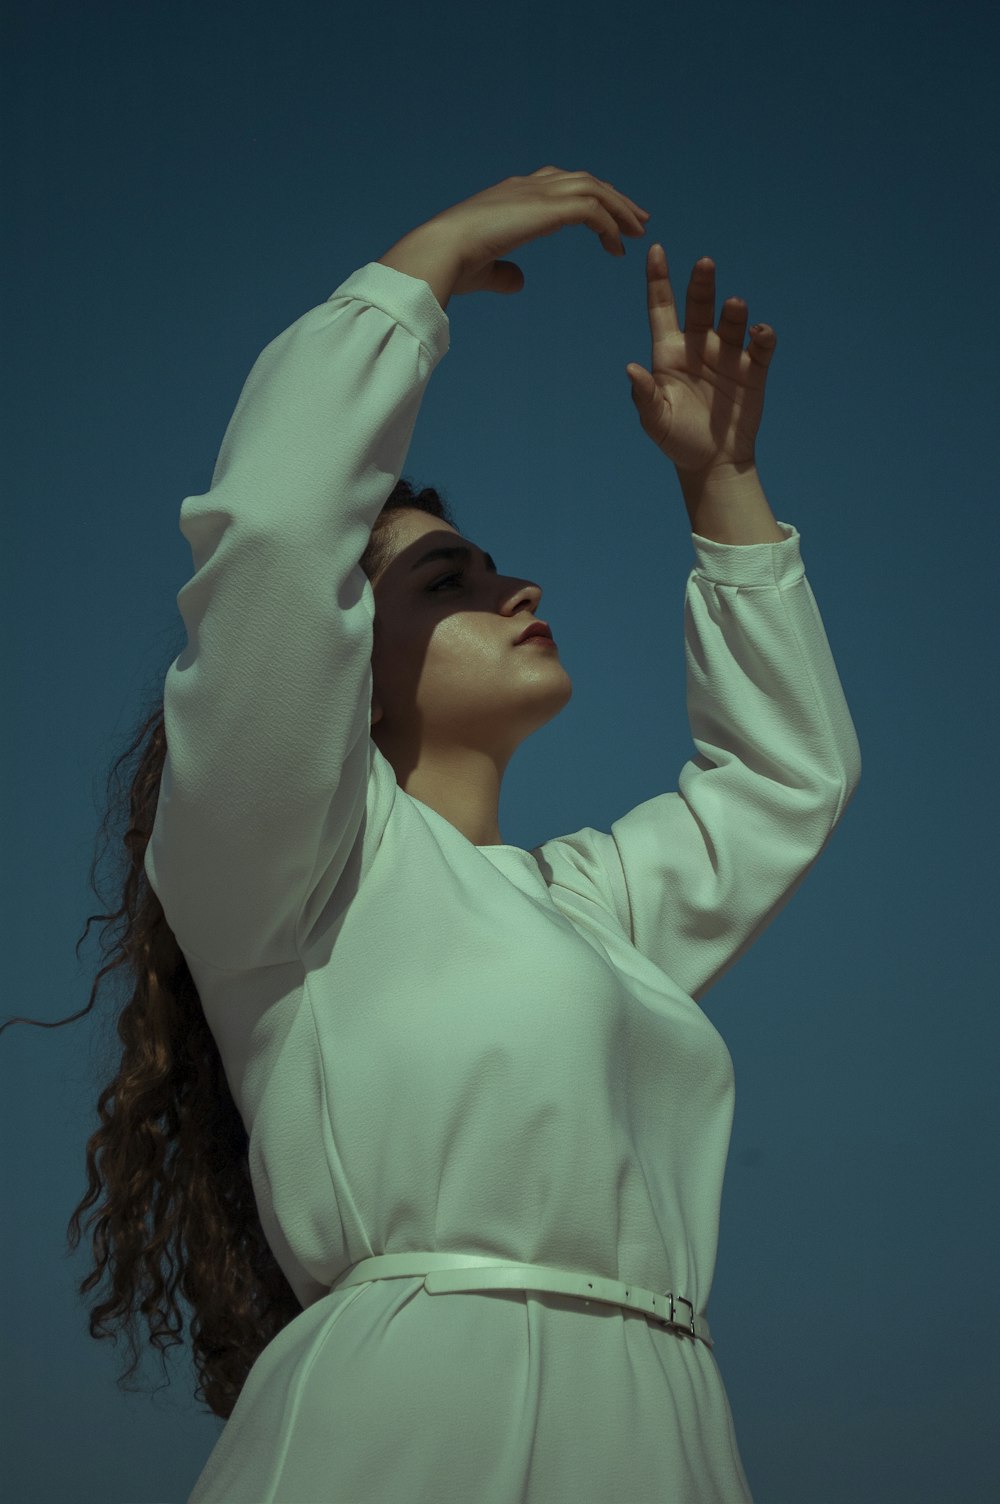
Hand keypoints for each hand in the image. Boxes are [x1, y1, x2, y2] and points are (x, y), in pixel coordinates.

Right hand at [425, 166, 650, 296]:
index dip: (585, 198)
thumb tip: (520, 281)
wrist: (441, 250)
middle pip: (583, 180)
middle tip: (637, 219)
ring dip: (619, 209)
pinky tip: (617, 248)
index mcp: (512, 194)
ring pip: (594, 189)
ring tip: (637, 231)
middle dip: (613, 198)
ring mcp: (537, 192)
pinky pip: (592, 210)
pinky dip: (609, 226)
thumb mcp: (484, 269)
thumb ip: (504, 273)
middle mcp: (527, 186)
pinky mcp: (547, 207)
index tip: (605, 218)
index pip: (558, 184)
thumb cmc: (453, 264)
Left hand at [626, 244, 776, 475]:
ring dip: (733, 310)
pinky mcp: (753, 370)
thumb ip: (644, 395)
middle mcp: (699, 346)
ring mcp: (727, 355)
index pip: (662, 307)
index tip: (655, 249)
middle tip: (705, 264)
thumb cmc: (677, 440)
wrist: (712, 463)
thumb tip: (630, 369)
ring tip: (735, 305)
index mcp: (670, 352)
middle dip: (702, 283)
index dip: (658, 279)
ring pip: (731, 321)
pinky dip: (763, 336)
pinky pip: (760, 347)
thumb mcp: (655, 421)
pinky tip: (760, 332)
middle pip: (700, 305)